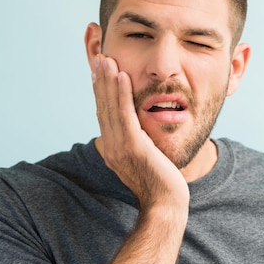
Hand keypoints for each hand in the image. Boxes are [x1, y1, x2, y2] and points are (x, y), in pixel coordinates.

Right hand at [92, 54, 188, 209]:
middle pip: (103, 107)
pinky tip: (122, 77)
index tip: (100, 71)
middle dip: (101, 80)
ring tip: (106, 59)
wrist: (164, 206)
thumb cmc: (160, 185)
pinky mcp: (133, 147)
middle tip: (99, 57)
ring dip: (108, 81)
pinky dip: (122, 95)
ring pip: (111, 107)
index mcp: (112, 148)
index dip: (101, 91)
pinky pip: (125, 115)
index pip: (104, 113)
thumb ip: (138, 144)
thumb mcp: (145, 159)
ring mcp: (120, 146)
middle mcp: (111, 145)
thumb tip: (141, 132)